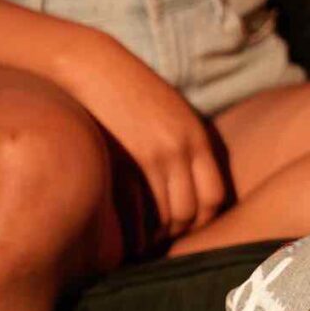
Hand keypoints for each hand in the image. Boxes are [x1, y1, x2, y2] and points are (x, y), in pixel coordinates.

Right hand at [52, 32, 228, 248]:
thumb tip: (191, 179)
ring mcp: (154, 156)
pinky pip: (139, 213)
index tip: (185, 226)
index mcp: (197, 137)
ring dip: (156, 236)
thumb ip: (185, 144)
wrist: (95, 68)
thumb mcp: (170, 113)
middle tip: (160, 239)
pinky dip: (136, 231)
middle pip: (192, 212)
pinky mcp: (125, 161)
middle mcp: (182, 148)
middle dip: (179, 232)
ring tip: (142, 242)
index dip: (203, 219)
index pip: (214, 196)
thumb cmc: (130, 92)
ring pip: (168, 217)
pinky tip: (126, 236)